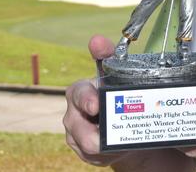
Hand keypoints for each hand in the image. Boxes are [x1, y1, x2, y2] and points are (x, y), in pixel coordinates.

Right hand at [63, 35, 195, 170]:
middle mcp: (97, 98)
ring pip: (76, 123)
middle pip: (79, 91)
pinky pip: (81, 146)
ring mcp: (86, 120)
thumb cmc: (160, 127)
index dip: (100, 50)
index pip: (104, 60)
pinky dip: (93, 152)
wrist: (153, 159)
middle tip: (96, 105)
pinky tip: (107, 153)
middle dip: (85, 97)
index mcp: (118, 82)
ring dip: (88, 134)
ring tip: (102, 143)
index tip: (98, 42)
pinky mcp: (85, 143)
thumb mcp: (177, 109)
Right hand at [63, 35, 124, 166]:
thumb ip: (108, 56)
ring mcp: (75, 134)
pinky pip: (96, 155)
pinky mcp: (83, 151)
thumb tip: (96, 40)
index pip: (79, 93)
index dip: (86, 99)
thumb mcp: (115, 74)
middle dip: (94, 130)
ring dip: (107, 143)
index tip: (95, 106)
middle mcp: (73, 112)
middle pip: (78, 125)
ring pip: (88, 144)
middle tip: (112, 131)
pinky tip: (118, 147)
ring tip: (122, 140)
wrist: (118, 122)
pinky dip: (108, 152)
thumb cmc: (114, 94)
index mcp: (80, 90)